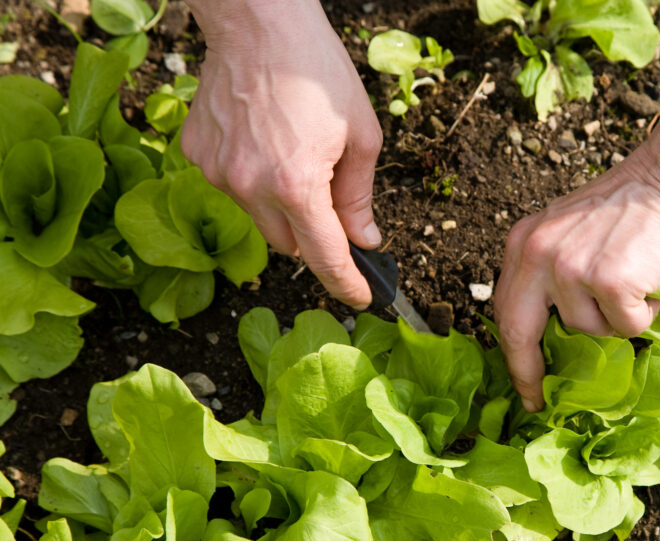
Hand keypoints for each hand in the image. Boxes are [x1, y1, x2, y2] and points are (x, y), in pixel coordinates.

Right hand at [182, 0, 382, 306]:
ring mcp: (220, 174)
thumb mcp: (361, 136)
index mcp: (298, 186)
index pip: (325, 257)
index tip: (361, 298)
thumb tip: (365, 240)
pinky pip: (233, 187)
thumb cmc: (316, 71)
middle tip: (331, 203)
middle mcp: (252, 188)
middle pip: (290, 244)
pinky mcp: (198, 156)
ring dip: (282, 206)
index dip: (346, 284)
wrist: (259, 22)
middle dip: (315, 236)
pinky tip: (264, 140)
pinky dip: (253, 178)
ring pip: (259, 218)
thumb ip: (359, 197)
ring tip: (295, 154)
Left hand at [494, 117, 659, 411]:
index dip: (511, 352)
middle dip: (527, 371)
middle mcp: (537, 254)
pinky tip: (651, 287)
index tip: (522, 383)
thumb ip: (548, 272)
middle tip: (539, 399)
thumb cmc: (629, 208)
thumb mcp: (566, 232)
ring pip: (586, 329)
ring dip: (614, 320)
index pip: (505, 309)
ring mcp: (571, 268)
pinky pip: (625, 325)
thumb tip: (549, 333)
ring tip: (633, 286)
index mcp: (523, 243)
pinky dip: (644, 315)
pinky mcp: (609, 280)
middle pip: (519, 331)